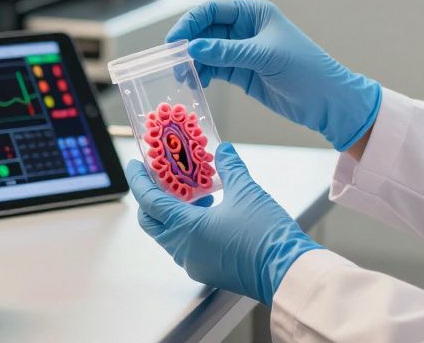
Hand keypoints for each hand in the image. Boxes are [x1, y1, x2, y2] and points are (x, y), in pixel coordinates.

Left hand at [127, 143, 320, 305]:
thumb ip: (230, 167)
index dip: (139, 180)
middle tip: (160, 178)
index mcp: (185, 229)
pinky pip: (185, 245)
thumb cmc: (265, 235)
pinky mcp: (207, 270)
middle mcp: (182, 249)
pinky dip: (186, 226)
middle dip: (151, 198)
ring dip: (172, 212)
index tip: (136, 165)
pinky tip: (208, 212)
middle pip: (152, 221)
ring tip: (192, 192)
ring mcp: (193, 263)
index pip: (149, 201)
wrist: (287, 272)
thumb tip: (223, 150)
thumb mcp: (246, 192)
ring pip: (168, 234)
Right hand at [168, 0, 381, 149]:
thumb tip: (193, 47)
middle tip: (172, 62)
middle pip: (205, 31)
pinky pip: (214, 68)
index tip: (175, 41)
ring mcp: (242, 51)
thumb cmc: (306, 70)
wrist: (327, 102)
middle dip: (188, 45)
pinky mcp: (241, 73)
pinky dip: (202, 74)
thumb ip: (227, 52)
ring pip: (206, 51)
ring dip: (192, 62)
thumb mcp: (265, 57)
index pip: (213, 11)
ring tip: (183, 77)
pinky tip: (195, 83)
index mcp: (254, 13)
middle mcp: (245, 29)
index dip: (190, 23)